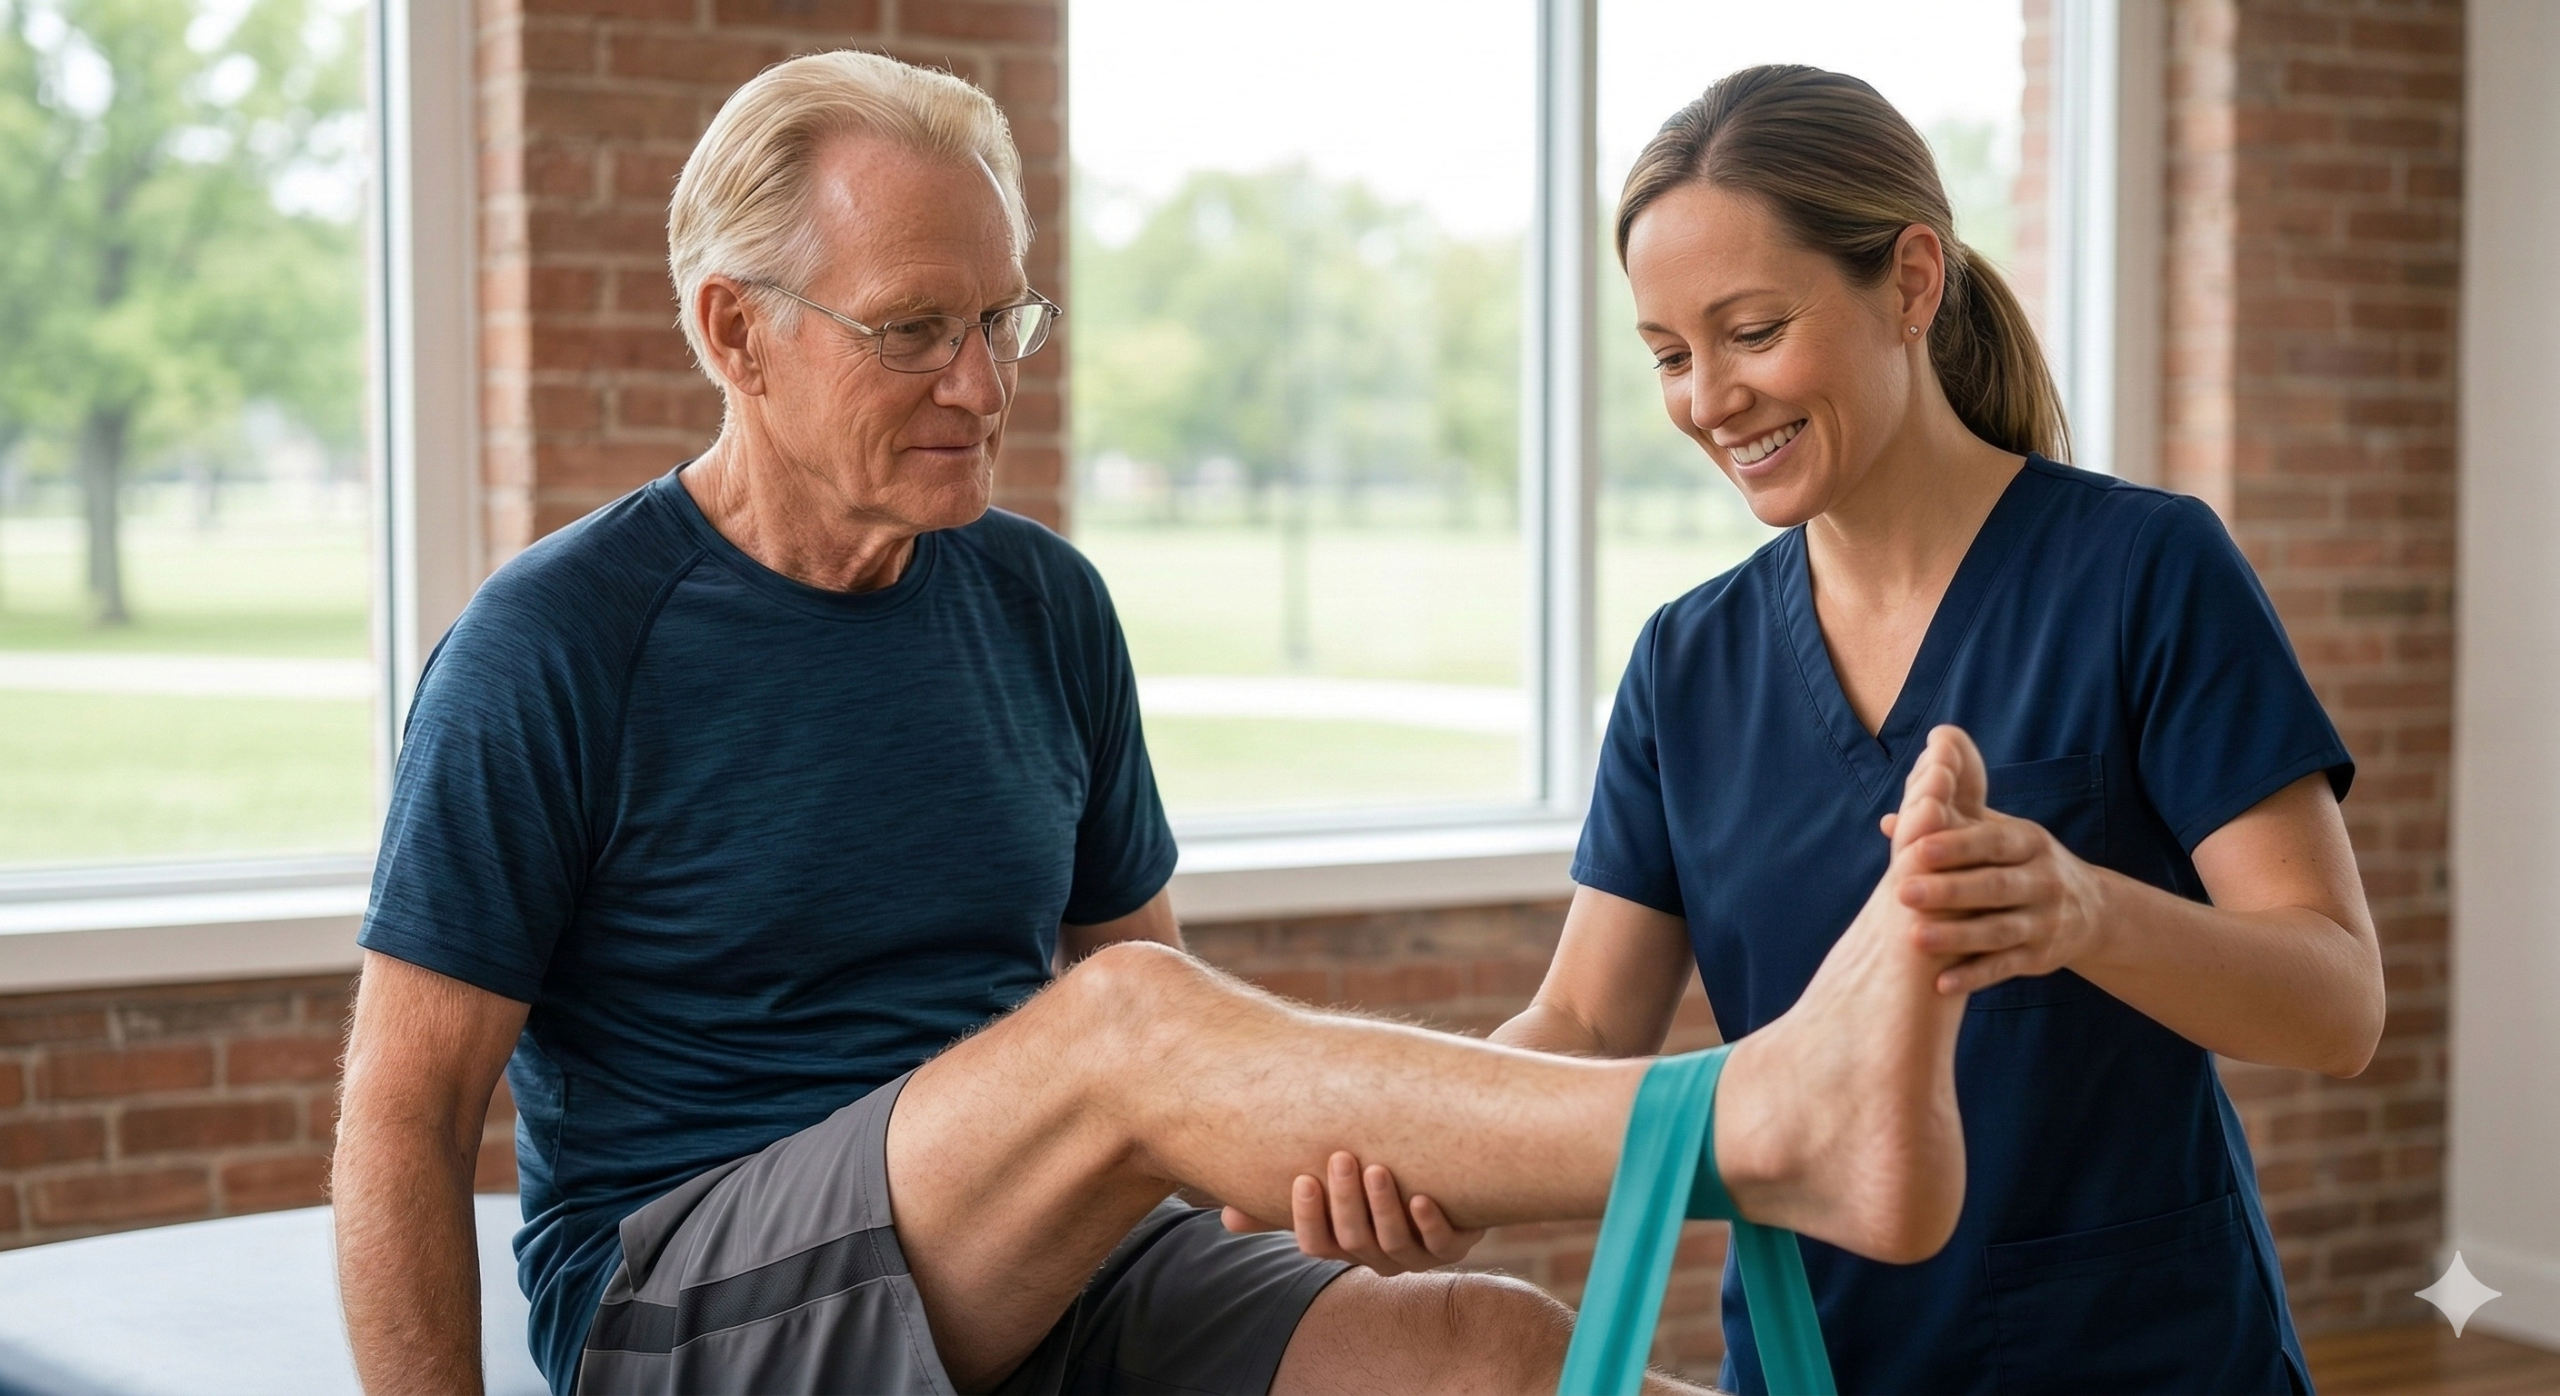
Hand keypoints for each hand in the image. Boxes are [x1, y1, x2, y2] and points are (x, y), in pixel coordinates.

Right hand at [1219, 1150, 1485, 1274]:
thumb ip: (1281, 1204)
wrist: (1447, 1184)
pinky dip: (1431, 1223)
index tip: (1304, 1179)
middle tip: (1343, 1158)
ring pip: (1396, 1244)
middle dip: (1346, 1201)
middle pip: (1354, 1241)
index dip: (1309, 1217)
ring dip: (1384, 1207)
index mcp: (1343, 1245)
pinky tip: (1421, 1196)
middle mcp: (1377, 1255)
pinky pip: (1443, 1245)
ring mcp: (1416, 1253)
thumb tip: (1226, 1217)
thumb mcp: (1328, 1193)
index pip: (1316, 1244)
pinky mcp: (1454, 1244)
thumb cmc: (1371, 1189)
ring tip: (1378, 1169)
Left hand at [1891, 803, 2109, 995]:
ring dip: (1957, 936)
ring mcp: (2045, 922)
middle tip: (1904, 893)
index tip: (1919, 849)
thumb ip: (1949, 826)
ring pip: (2000, 930)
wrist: (2093, 910)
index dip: (1958, 845)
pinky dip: (1974, 976)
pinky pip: (2005, 966)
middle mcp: (2043, 880)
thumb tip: (1889, 821)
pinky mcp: (2040, 957)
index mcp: (2030, 842)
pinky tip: (1941, 983)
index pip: (1993, 841)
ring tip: (1916, 938)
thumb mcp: (2001, 835)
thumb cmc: (2023, 863)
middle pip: (1995, 886)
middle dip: (1950, 890)